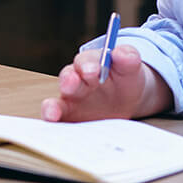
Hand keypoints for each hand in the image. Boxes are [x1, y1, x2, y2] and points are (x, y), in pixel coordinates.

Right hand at [40, 45, 168, 122]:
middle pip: (68, 78)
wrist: (126, 100)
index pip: (85, 61)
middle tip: (72, 83)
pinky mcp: (69, 119)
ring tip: (52, 113)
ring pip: (57, 103)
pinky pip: (59, 123)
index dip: (88, 65)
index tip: (93, 70)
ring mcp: (70, 102)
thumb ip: (127, 57)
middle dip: (69, 81)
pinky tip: (52, 130)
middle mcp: (76, 81)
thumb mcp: (130, 67)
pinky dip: (55, 125)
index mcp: (90, 64)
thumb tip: (119, 53)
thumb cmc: (125, 78)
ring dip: (52, 107)